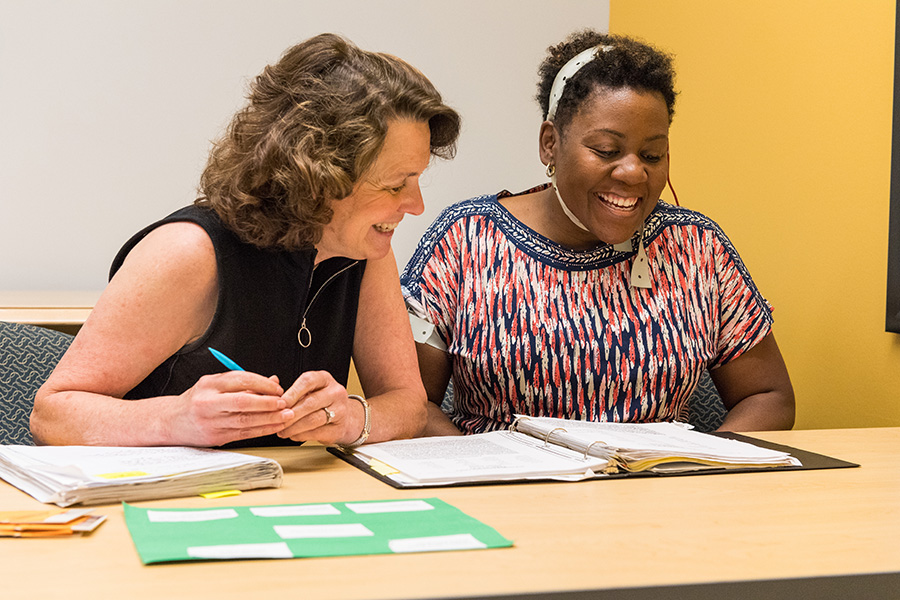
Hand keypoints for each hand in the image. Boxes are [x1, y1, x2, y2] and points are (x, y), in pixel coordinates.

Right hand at [173, 372, 292, 445]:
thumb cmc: (197, 400)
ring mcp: (211, 421)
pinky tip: (274, 427)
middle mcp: (208, 402)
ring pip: (245, 420)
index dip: (263, 384)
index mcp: (209, 384)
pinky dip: (262, 430)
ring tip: (286, 416)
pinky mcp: (215, 437)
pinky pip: (243, 434)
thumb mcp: (216, 384)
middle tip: (284, 403)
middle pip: (243, 401)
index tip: (278, 389)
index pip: (241, 379)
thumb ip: (244, 382)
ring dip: (269, 419)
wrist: (171, 421)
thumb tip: (273, 381)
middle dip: (268, 403)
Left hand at [277, 370, 363, 444]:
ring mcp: (340, 410)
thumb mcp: (308, 391)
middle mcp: (335, 392)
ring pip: (313, 420)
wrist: (342, 417)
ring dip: (293, 427)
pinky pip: (317, 433)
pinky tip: (293, 434)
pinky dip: (301, 435)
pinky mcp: (339, 428)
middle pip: (310, 402)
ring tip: (282, 430)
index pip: (308, 381)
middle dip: (290, 413)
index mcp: (324, 379)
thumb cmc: (320, 402)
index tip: (279, 403)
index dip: (292, 393)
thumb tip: (270, 396)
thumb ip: (290, 392)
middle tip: (277, 420)